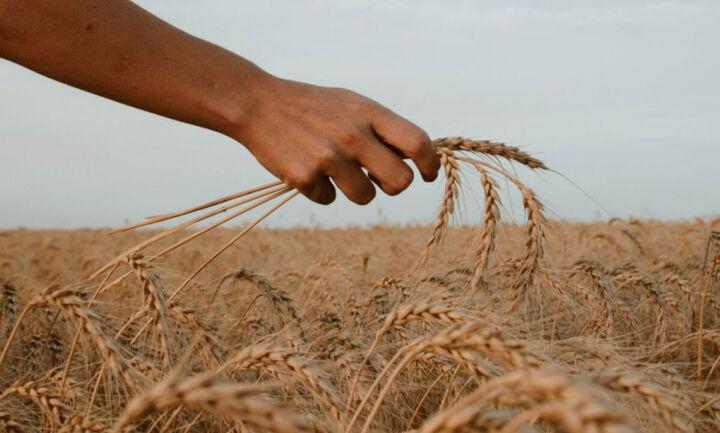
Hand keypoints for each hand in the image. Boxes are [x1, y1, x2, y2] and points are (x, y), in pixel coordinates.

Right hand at [232, 75, 440, 204]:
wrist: (258, 104)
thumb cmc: (311, 106)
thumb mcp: (350, 103)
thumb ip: (380, 128)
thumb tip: (412, 160)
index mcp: (368, 113)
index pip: (417, 142)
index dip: (430, 163)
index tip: (428, 174)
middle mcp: (353, 135)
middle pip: (400, 181)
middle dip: (392, 185)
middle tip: (378, 178)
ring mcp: (329, 158)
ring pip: (366, 197)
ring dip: (356, 190)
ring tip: (336, 170)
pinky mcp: (305, 178)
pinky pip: (329, 200)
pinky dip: (321, 190)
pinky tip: (307, 168)